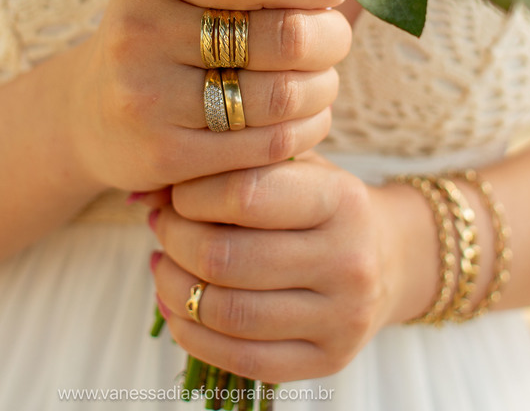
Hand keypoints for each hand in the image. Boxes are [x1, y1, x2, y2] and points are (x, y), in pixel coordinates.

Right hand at [67, 0, 351, 190]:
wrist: (93, 114)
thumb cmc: (165, 36)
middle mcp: (142, 32)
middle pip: (285, 38)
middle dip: (329, 40)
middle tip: (332, 41)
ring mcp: (148, 98)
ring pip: (283, 96)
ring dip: (322, 89)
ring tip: (321, 82)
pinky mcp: (164, 156)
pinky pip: (269, 145)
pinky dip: (305, 131)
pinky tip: (305, 119)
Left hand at [147, 154, 436, 383]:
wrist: (386, 257)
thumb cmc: (319, 202)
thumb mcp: (288, 168)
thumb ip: (224, 168)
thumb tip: (143, 192)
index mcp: (341, 200)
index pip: (244, 196)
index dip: (192, 195)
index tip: (177, 194)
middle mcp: (349, 261)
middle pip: (226, 259)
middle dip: (176, 240)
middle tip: (161, 226)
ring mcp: (342, 317)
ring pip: (228, 313)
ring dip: (176, 289)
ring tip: (163, 265)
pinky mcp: (328, 361)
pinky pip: (242, 359)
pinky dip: (193, 334)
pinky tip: (179, 306)